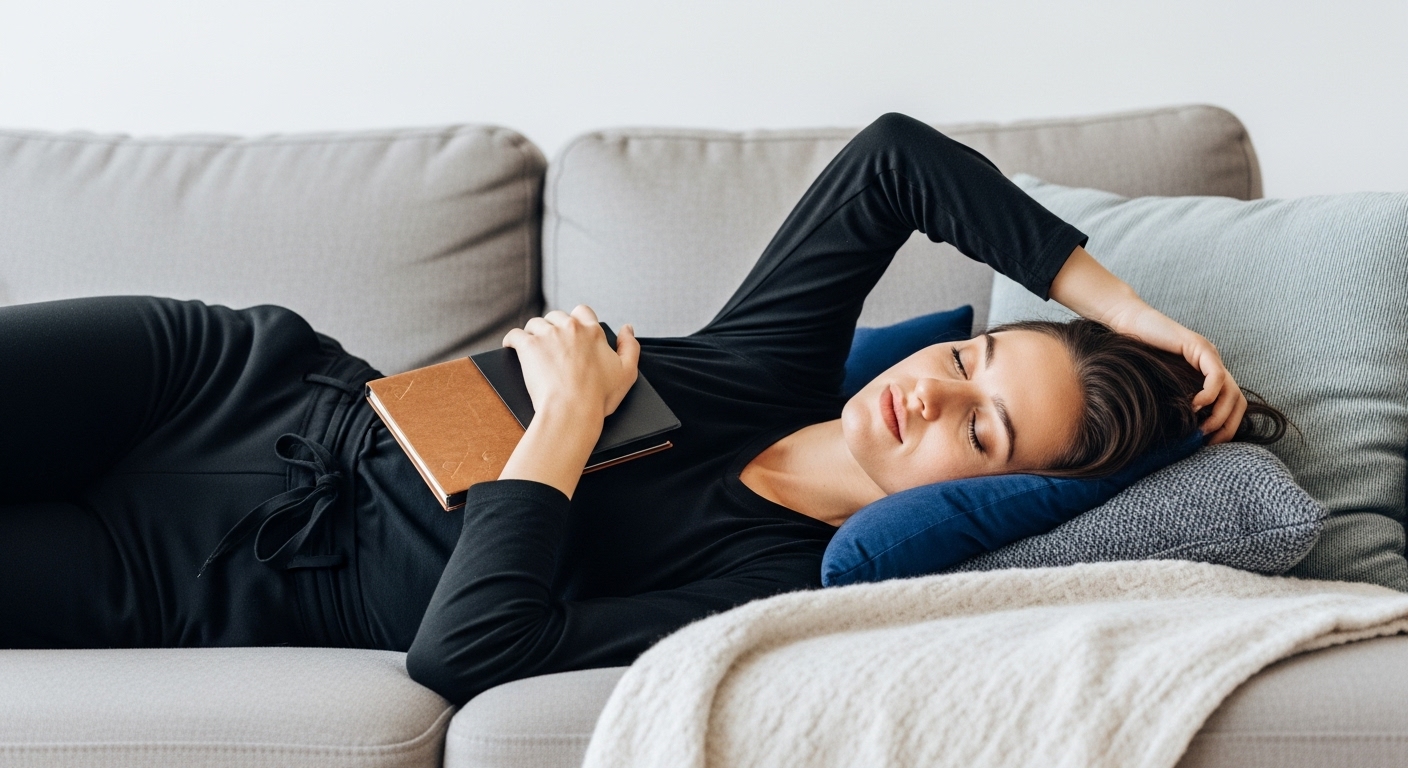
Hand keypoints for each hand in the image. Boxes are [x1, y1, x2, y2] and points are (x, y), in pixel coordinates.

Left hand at [498, 306, 639, 497]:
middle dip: (553, 328)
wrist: (572, 411)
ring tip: (533, 349)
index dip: (576, 320)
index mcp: (593, 331)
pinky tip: (511, 347)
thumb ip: (630, 346)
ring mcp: (547, 335)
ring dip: (533, 333)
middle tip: (552, 346)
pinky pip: (515, 335)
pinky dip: (512, 340)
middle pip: (556, 316)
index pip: (582, 312)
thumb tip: (627, 328)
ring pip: (535, 324)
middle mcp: (570, 327)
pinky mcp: (528, 346)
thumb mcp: (627, 372)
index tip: (572, 333)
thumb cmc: (599, 397)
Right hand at [1049, 246, 1244, 443]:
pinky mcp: (1199, 347)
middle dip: (1228, 426)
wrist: (1127, 323)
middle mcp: (1213, 366)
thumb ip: (1172, 402)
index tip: (1208, 445)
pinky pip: (1215, 375)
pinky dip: (1209, 394)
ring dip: (1220, 415)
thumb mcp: (1158, 385)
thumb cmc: (1135, 356)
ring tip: (1202, 428)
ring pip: (1232, 391)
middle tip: (1208, 442)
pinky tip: (1194, 405)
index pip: (1232, 406)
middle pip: (1239, 401)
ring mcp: (1209, 355)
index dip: (1226, 428)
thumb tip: (1175, 437)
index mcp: (1206, 376)